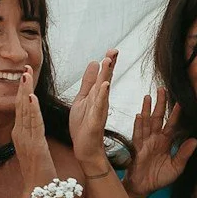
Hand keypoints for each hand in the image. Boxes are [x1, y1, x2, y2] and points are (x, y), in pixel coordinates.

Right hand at [12, 64, 56, 195]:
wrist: (38, 193)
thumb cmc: (39, 174)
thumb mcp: (34, 151)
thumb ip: (33, 138)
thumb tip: (33, 129)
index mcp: (21, 135)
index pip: (21, 109)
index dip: (23, 91)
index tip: (25, 75)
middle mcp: (20, 135)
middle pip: (20, 106)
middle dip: (23, 86)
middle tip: (25, 67)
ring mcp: (25, 140)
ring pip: (25, 112)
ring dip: (26, 92)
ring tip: (26, 76)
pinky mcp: (34, 146)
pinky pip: (33, 125)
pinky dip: (31, 110)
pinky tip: (31, 98)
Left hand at [68, 51, 115, 174]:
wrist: (84, 147)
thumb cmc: (83, 125)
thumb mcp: (83, 98)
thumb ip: (88, 81)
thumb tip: (95, 62)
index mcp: (96, 94)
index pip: (104, 75)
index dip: (109, 63)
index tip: (113, 50)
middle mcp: (100, 100)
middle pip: (106, 79)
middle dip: (110, 65)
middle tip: (114, 50)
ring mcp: (99, 110)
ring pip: (103, 90)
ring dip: (106, 75)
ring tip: (108, 61)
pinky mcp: (96, 120)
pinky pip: (99, 106)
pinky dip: (102, 95)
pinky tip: (104, 86)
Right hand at [124, 89, 196, 197]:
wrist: (144, 187)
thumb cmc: (159, 178)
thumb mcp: (176, 167)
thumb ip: (184, 154)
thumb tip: (195, 141)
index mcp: (165, 142)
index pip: (172, 124)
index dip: (176, 114)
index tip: (181, 102)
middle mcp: (155, 139)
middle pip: (158, 117)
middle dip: (160, 104)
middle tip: (162, 89)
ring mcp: (145, 142)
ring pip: (146, 122)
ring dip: (147, 109)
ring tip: (148, 96)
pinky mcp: (137, 148)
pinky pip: (138, 135)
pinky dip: (138, 125)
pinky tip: (139, 115)